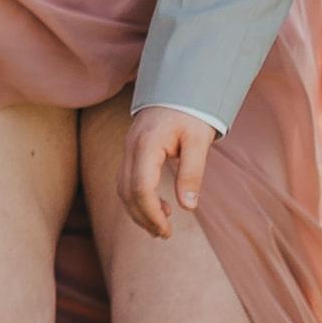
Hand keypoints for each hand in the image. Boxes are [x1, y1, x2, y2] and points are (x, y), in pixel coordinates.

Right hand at [123, 104, 221, 237]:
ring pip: (123, 188)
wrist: (180, 88)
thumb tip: (188, 207)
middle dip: (143, 217)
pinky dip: (138, 199)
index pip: (141, 188)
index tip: (167, 230)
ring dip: (138, 211)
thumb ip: (192, 173)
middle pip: (126, 192)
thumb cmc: (192, 113)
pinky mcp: (131, 151)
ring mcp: (128, 149)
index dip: (151, 213)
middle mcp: (131, 148)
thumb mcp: (199, 141)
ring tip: (160, 227)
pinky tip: (159, 207)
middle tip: (164, 235)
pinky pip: (127, 181)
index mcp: (147, 145)